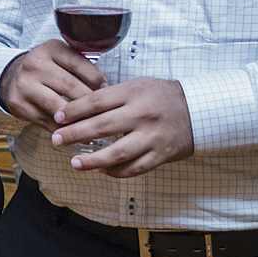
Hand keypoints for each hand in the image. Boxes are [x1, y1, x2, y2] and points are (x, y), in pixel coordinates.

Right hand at [0, 38, 105, 127]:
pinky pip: (46, 121)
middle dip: (90, 102)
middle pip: (70, 86)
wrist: (13, 76)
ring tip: (93, 126)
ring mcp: (26, 85)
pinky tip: (75, 133)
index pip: (78, 63)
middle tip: (105, 113)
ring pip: (58, 106)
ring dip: (78, 119)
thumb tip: (105, 85)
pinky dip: (63, 129)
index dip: (96, 79)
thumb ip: (82, 67)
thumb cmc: (47, 68)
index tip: (107, 91)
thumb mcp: (62, 58)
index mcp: (51, 49)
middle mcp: (35, 64)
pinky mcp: (20, 104)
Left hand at [50, 77, 194, 177]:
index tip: (57, 117)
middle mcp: (141, 114)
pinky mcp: (161, 154)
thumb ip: (113, 95)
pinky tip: (102, 170)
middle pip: (102, 126)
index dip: (74, 110)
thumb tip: (81, 107)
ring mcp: (151, 136)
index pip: (96, 101)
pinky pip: (134, 168)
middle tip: (56, 140)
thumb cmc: (163, 95)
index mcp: (133, 93)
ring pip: (117, 153)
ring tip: (75, 163)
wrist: (200, 109)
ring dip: (93, 160)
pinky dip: (116, 171)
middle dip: (75, 134)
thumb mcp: (138, 85)